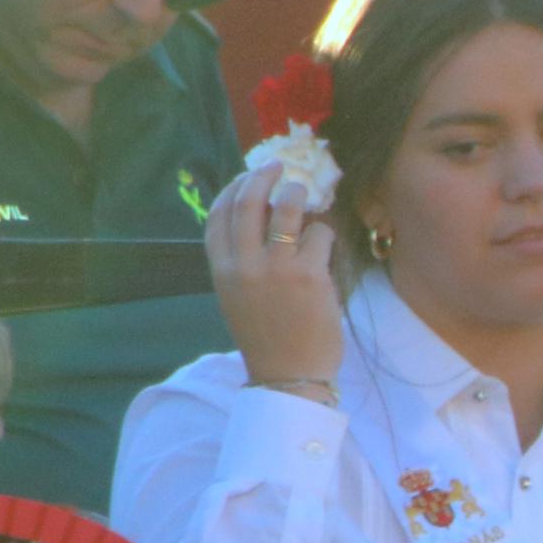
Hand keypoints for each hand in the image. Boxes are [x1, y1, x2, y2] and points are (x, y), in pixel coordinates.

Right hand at [203, 165, 344, 389]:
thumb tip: (261, 215)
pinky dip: (322, 232)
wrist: (289, 376)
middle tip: (278, 166)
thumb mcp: (238, 298)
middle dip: (263, 176)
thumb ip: (243, 261)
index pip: (219, 216)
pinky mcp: (309, 274)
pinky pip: (318, 233)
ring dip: (297, 192)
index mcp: (222, 272)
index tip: (247, 176)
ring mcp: (276, 268)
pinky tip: (323, 243)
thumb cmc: (267, 338)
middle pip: (248, 202)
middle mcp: (244, 266)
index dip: (233, 188)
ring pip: (287, 209)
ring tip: (304, 191)